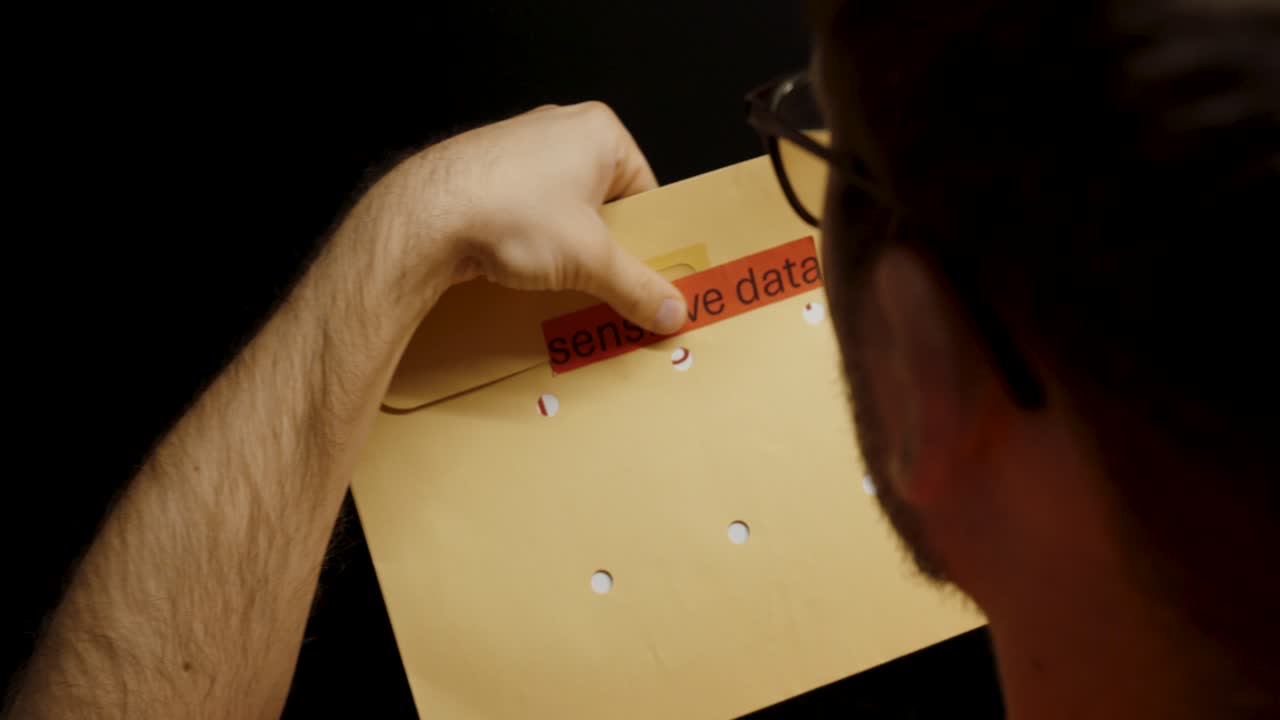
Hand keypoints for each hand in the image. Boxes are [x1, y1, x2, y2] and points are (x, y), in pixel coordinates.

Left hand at [385, 102, 687, 333]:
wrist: (423, 217)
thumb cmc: (510, 213)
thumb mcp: (589, 260)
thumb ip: (636, 286)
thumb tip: (671, 310)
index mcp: (599, 132)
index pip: (647, 192)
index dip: (649, 239)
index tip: (651, 278)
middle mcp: (560, 130)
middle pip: (607, 204)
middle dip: (610, 250)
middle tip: (616, 291)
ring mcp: (520, 152)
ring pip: (567, 213)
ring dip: (572, 253)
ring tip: (572, 289)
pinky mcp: (489, 176)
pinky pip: (531, 216)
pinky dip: (537, 247)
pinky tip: (532, 278)